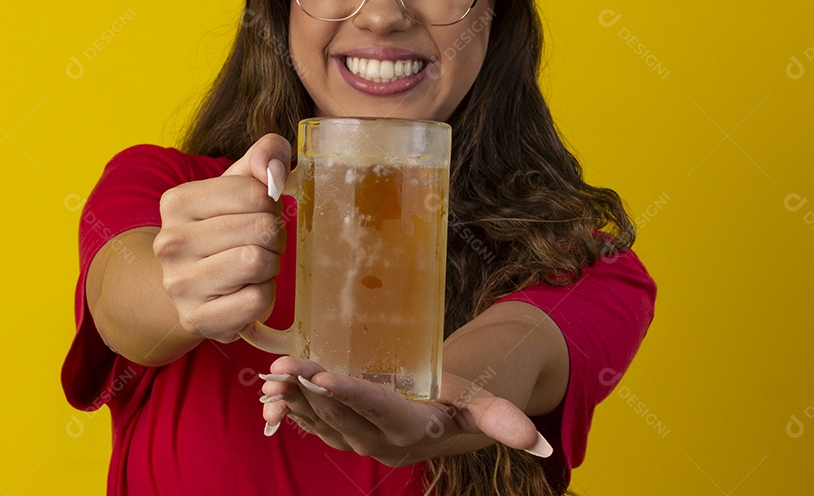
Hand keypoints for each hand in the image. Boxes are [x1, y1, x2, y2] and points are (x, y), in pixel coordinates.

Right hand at [151, 134, 291, 342]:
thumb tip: (275, 169)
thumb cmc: (223, 229)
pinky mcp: (197, 318)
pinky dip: (264, 297)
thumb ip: (264, 156)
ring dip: (270, 266)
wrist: (189, 287)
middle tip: (259, 244)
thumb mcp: (238, 185)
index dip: (270, 205)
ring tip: (253, 267)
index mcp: (177, 201)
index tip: (256, 214)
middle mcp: (170, 242)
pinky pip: (257, 300)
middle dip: (273, 236)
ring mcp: (180, 284)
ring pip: (258, 262)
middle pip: (261, 228)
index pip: (255, 193)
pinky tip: (245, 292)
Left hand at [258, 357, 551, 466]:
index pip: (377, 409)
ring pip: (321, 422)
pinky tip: (270, 395)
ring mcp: (359, 441)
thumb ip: (502, 420)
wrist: (444, 423)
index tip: (322, 378)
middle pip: (341, 415)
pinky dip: (292, 410)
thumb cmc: (461, 399)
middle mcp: (381, 442)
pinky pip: (314, 426)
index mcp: (412, 429)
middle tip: (284, 368)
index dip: (349, 395)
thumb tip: (543, 446)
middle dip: (310, 392)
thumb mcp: (480, 403)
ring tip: (271, 377)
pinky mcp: (345, 435)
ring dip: (294, 401)